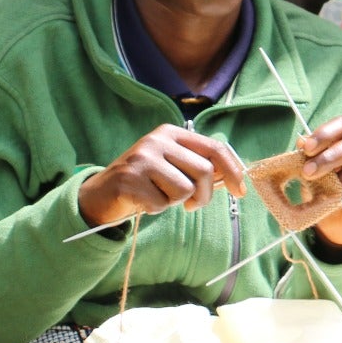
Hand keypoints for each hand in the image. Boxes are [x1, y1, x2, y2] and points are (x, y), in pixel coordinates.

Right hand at [78, 124, 246, 229]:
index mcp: (171, 133)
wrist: (101, 194)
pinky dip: (156, 209)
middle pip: (204, 171)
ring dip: (176, 202)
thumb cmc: (145, 182)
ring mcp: (142, 159)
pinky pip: (161, 204)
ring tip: (159, 196)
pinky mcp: (129, 180)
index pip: (214, 148)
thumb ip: (198, 166)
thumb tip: (233, 176)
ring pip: (185, 189)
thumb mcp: (172, 166)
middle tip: (193, 205)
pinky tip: (142, 201)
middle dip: (204, 195)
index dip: (232, 170)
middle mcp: (157, 141)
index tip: (240, 191)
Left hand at [297, 118, 341, 246]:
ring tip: (328, 191)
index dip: (326, 133)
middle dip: (330, 157)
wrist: (340, 221)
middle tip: (307, 172)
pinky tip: (340, 204)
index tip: (306, 149)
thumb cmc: (328, 188)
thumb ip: (309, 157)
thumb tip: (301, 140)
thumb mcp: (314, 172)